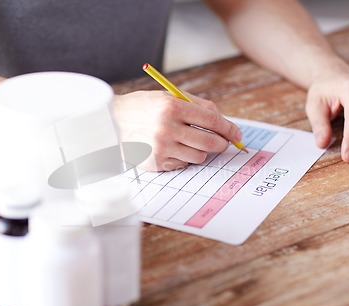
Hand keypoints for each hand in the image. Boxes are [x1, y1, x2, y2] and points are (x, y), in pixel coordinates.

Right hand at [113, 90, 242, 170]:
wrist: (111, 122)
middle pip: (210, 141)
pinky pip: (183, 164)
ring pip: (199, 156)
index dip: (229, 129)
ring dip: (200, 150)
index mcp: (172, 106)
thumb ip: (196, 106)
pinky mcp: (156, 162)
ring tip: (187, 142)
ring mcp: (161, 148)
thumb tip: (223, 122)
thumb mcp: (168, 97)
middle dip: (221, 143)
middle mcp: (166, 127)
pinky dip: (184, 158)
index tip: (237, 135)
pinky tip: (171, 148)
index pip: (212, 119)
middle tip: (223, 143)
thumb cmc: (143, 108)